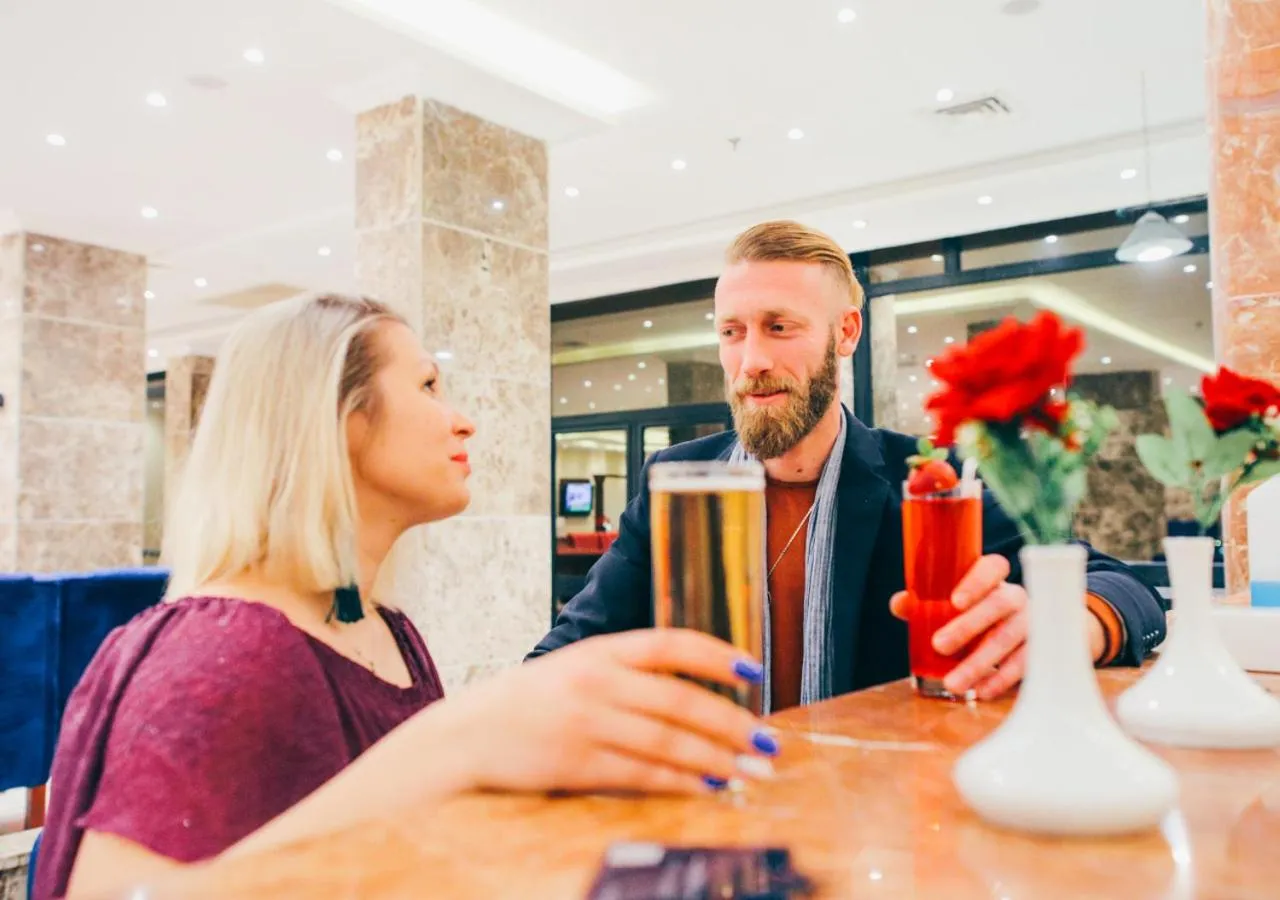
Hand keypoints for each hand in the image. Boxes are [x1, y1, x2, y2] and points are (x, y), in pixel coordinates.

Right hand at [439, 629, 773, 795]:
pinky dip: (680, 782)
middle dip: (731, 723)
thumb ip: (626, 671)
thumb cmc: (527, 700)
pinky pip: (641, 774)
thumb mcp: (574, 666)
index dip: (716, 655)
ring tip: (751, 770)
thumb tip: (694, 688)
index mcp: (600, 650)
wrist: (466, 733)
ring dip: (716, 758)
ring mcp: (586, 723)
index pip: (671, 644)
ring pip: (667, 741)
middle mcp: (596, 681)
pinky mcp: (576, 764)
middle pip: (679, 700)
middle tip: (766, 741)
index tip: (754, 672)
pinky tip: (708, 786)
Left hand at [891, 556, 1106, 700]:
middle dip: (968, 626)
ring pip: (1010, 638)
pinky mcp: (1041, 650)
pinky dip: (1002, 679)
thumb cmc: (978, 613)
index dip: (976, 581)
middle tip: (939, 645)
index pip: (993, 567)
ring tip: (953, 683)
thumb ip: (925, 601)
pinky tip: (982, 691)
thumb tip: (900, 604)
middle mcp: (1016, 597)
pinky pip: (1025, 664)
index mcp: (995, 579)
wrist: (1026, 634)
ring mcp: (1032, 623)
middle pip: (1000, 604)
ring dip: (979, 662)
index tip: (955, 601)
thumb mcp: (954, 604)